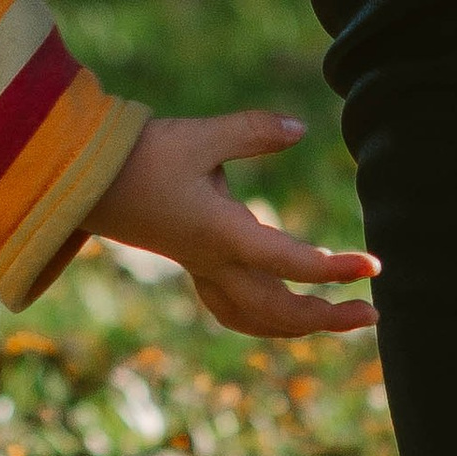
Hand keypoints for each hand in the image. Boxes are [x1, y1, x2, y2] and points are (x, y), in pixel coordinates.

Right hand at [89, 111, 376, 339]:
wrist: (82, 180)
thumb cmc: (139, 156)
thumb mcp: (199, 135)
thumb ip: (253, 131)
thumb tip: (300, 128)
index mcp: (223, 235)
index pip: (293, 263)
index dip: (337, 269)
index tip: (374, 266)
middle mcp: (215, 262)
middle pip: (280, 310)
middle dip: (329, 319)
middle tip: (374, 314)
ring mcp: (202, 269)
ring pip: (257, 319)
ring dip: (300, 327)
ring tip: (337, 320)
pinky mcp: (193, 265)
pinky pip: (234, 309)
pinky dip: (265, 320)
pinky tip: (281, 314)